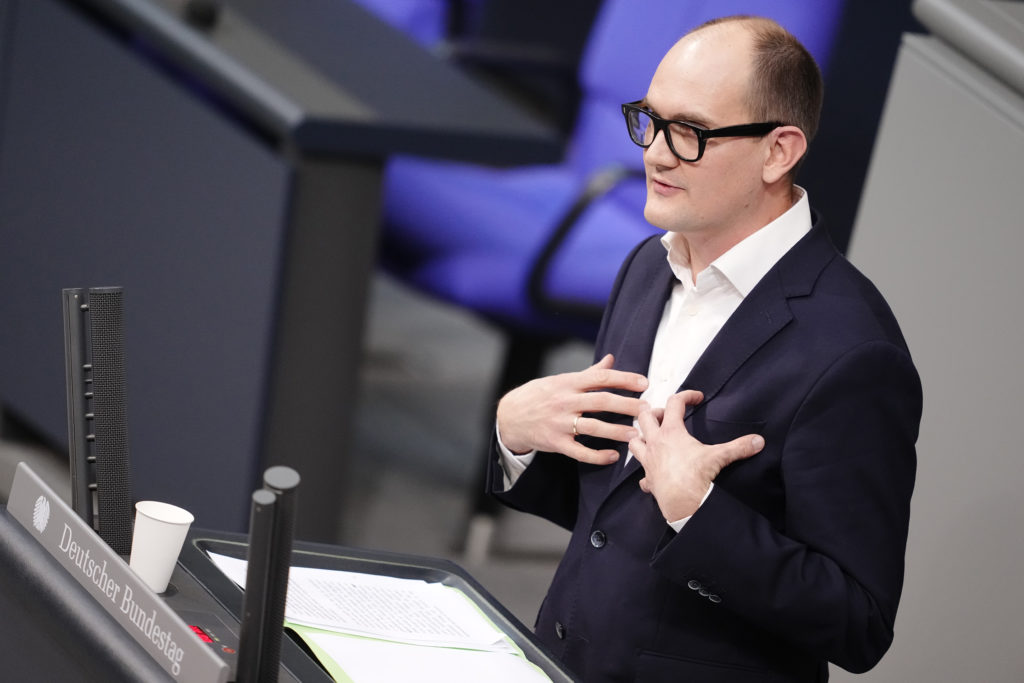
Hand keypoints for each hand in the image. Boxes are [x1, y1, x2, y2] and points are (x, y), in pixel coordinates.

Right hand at [496, 354, 648, 464]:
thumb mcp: (560, 380)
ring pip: (593, 427)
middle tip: (647, 410)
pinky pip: (580, 452)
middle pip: (601, 401)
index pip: (600, 378)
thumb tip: (611, 359)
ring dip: (617, 431)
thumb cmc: (538, 395)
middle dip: (627, 405)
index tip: (644, 383)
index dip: (623, 379)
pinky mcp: (556, 443)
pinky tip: (613, 456)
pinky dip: (598, 456)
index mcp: (568, 383)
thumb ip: (589, 373)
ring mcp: (560, 423)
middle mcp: (565, 402)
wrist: (509, 416)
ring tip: (636, 434)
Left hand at [630, 390, 764, 520]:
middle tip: (665, 416)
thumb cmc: (696, 476)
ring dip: (641, 438)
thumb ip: (739, 446)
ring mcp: (649, 461)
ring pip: (634, 442)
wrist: (683, 503)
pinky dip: (646, 472)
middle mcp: (656, 443)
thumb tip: (758, 441)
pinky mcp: (648, 479)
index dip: (686, 396)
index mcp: (671, 432)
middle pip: (644, 418)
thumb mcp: (719, 457)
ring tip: (651, 439)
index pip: (674, 403)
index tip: (696, 397)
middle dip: (653, 412)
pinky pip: (641, 474)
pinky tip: (653, 473)